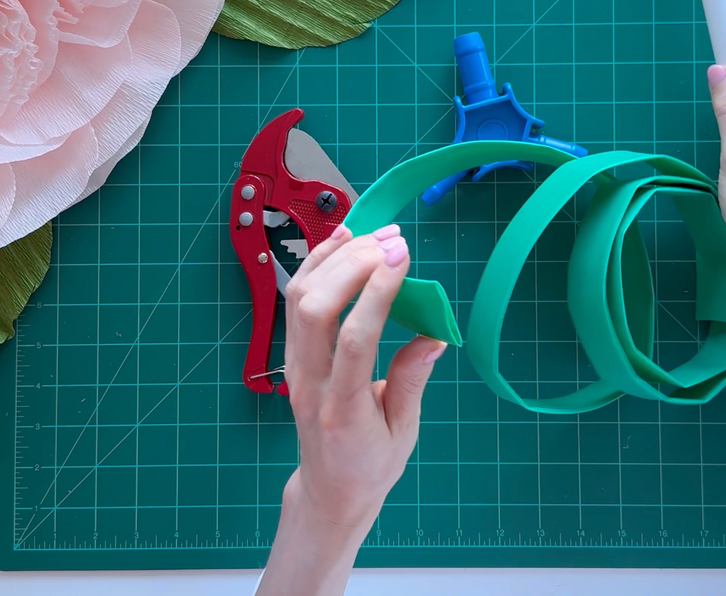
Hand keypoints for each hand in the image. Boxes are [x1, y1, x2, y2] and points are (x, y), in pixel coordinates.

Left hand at [257, 224, 446, 595]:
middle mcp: (309, 384)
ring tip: (374, 234)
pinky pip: (295, 300)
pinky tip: (342, 241)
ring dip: (335, 257)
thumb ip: (411, 382)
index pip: (354, 340)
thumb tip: (434, 336)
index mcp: (343, 410)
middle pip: (316, 308)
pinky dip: (316, 264)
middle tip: (394, 241)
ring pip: (299, 297)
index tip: (402, 256)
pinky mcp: (291, 354)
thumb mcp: (403, 433)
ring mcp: (294, 367)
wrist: (328, 490)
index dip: (376, 293)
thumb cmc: (370, 466)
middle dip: (354, 264)